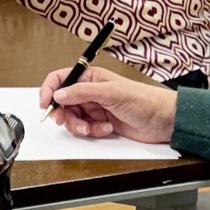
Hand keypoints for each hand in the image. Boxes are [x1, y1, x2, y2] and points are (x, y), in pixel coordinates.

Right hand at [40, 65, 178, 143]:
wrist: (164, 121)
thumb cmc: (144, 100)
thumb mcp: (112, 93)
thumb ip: (83, 92)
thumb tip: (59, 94)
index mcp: (92, 78)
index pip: (62, 79)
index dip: (49, 90)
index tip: (45, 104)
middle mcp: (91, 92)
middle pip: (63, 102)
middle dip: (65, 114)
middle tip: (67, 121)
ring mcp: (96, 108)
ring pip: (73, 118)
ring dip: (79, 126)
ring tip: (93, 128)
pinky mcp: (101, 124)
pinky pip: (85, 129)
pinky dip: (93, 132)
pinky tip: (107, 129)